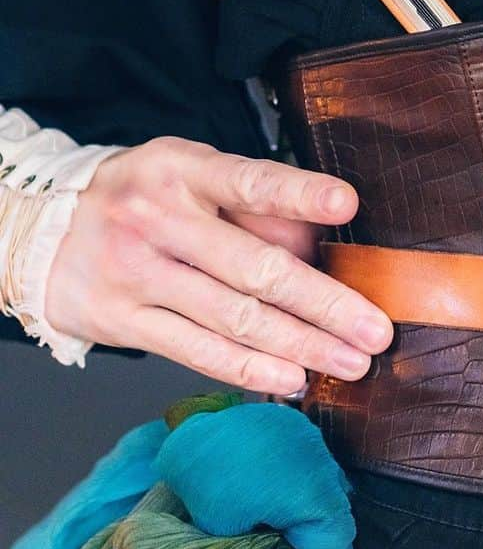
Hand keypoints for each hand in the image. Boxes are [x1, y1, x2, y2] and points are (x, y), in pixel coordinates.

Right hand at [45, 137, 392, 393]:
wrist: (42, 233)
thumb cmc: (142, 198)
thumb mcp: (191, 175)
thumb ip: (254, 204)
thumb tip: (321, 240)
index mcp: (183, 170)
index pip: (250, 181)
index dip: (300, 193)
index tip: (347, 204)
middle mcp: (158, 218)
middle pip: (254, 267)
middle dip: (325, 303)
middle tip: (375, 329)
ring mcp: (137, 272)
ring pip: (234, 318)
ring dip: (302, 345)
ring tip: (350, 362)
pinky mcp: (123, 321)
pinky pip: (198, 351)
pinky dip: (250, 369)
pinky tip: (293, 378)